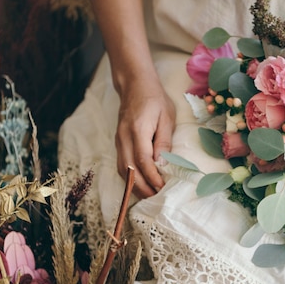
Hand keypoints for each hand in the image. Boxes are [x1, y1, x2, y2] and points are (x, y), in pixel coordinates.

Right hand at [115, 77, 175, 198]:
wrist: (134, 85)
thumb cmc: (155, 99)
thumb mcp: (166, 117)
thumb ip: (164, 141)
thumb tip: (163, 164)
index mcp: (137, 130)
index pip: (142, 160)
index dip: (152, 177)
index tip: (162, 187)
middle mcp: (124, 138)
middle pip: (129, 170)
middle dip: (143, 187)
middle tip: (157, 198)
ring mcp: (118, 141)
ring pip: (122, 170)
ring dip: (134, 186)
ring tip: (150, 196)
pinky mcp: (118, 143)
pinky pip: (121, 165)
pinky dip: (129, 178)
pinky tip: (140, 185)